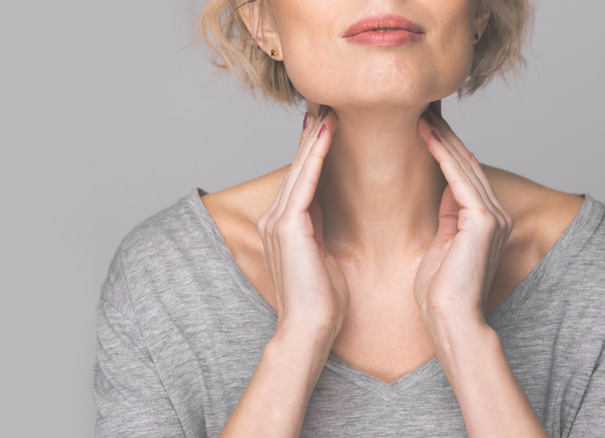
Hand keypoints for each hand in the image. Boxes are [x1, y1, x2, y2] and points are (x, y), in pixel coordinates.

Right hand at [257, 107, 348, 336]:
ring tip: (328, 111)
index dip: (313, 152)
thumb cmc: (322, 299)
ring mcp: (277, 220)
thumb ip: (317, 227)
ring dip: (315, 138)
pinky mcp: (287, 226)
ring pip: (300, 169)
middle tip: (325, 106)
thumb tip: (323, 207)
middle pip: (297, 168)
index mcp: (285, 225)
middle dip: (312, 137)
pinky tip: (327, 134)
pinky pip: (305, 182)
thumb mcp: (322, 253)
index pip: (301, 179)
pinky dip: (316, 156)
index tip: (326, 126)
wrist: (310, 327)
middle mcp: (275, 218)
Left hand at [414, 107, 512, 326]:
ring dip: (442, 138)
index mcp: (486, 222)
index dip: (445, 149)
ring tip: (421, 114)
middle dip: (444, 136)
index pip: (463, 175)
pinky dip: (442, 154)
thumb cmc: (440, 293)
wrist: (450, 320)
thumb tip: (443, 191)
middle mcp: (495, 215)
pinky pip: (459, 178)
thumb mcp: (441, 245)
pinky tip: (426, 134)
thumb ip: (447, 218)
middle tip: (422, 110)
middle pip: (466, 164)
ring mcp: (493, 216)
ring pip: (464, 166)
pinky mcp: (484, 221)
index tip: (424, 127)